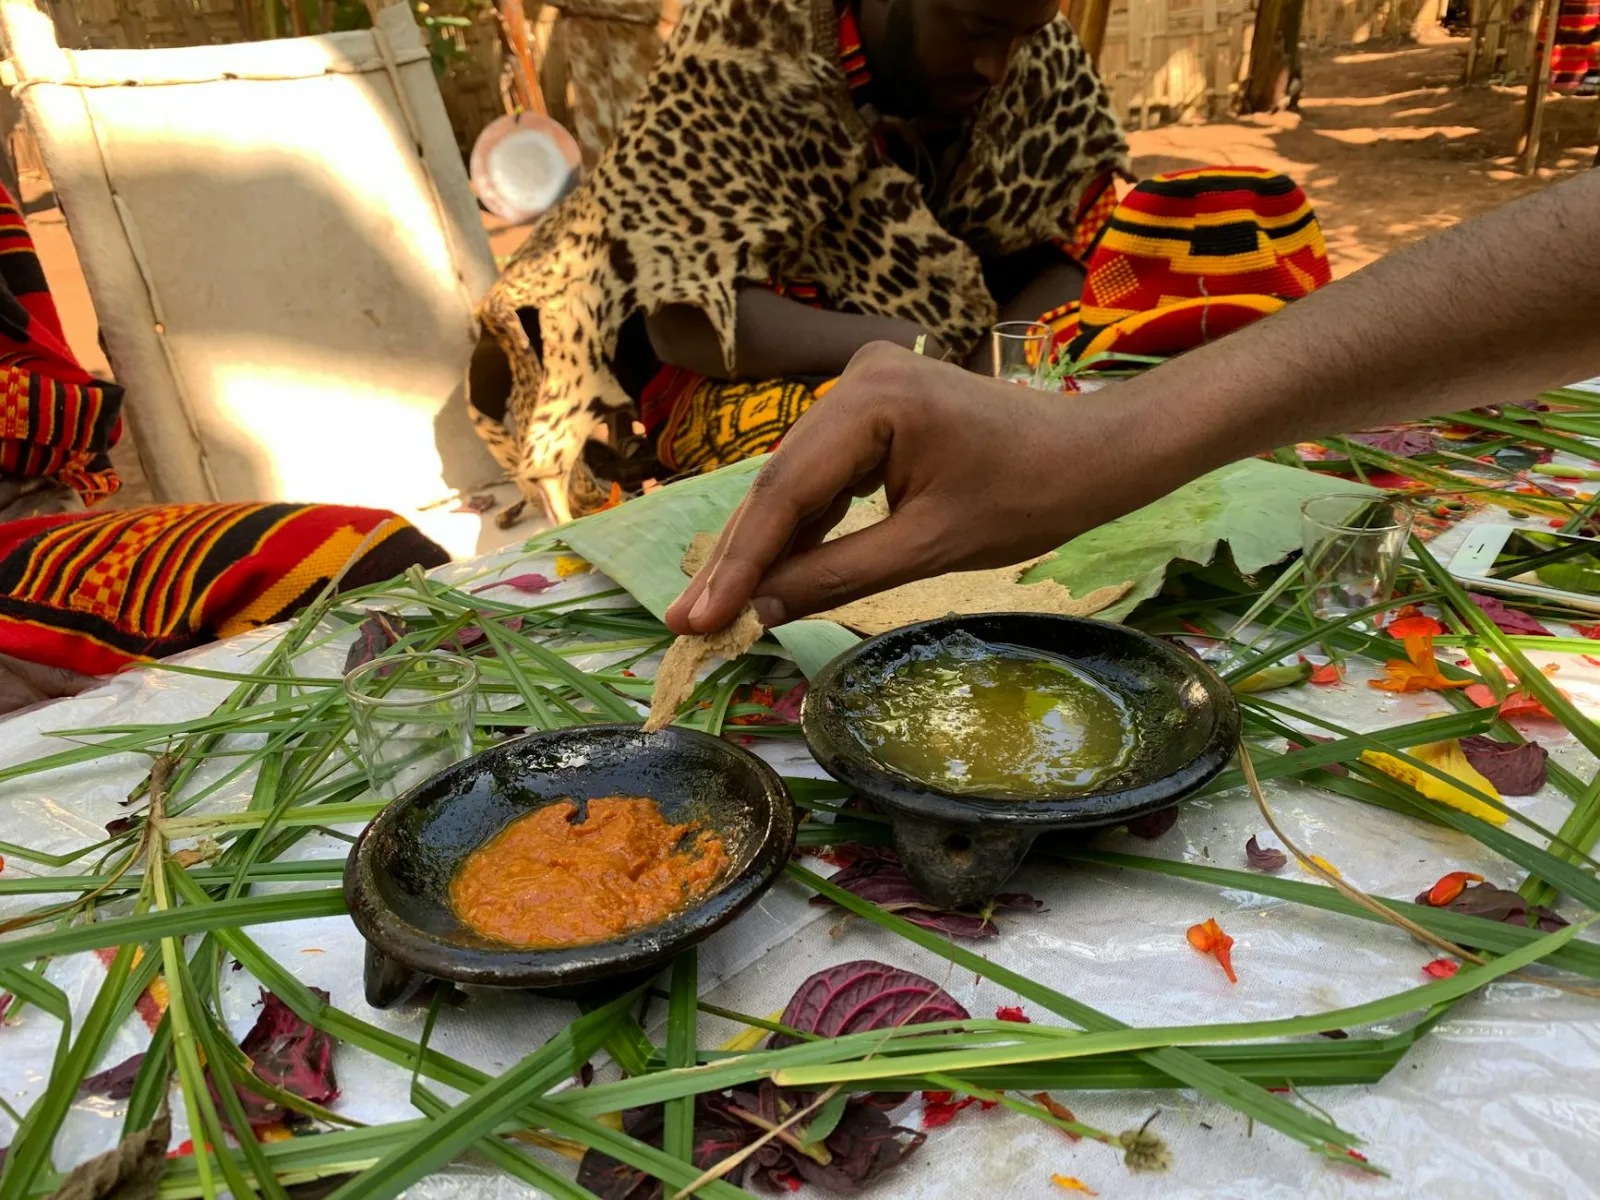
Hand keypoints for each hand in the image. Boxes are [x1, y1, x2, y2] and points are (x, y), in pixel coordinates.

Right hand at [664, 342, 1192, 633]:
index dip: (739, 563)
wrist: (1093, 455)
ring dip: (766, 543)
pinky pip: (825, 468)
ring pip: (797, 477)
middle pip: (781, 481)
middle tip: (687, 620)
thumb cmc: (1029, 499)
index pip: (787, 492)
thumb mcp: (929, 549)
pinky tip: (772, 569)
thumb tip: (760, 611)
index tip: (696, 618)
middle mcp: (857, 377)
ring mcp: (865, 384)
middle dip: (739, 557)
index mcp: (875, 401)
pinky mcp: (876, 403)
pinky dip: (804, 520)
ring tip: (718, 606)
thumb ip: (837, 576)